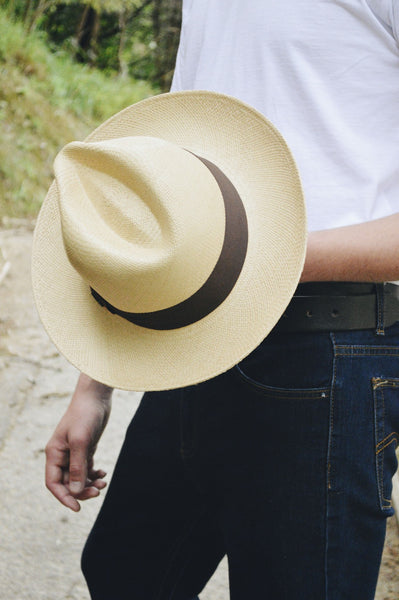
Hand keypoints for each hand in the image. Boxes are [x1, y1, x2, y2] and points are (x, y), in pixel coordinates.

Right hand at [45, 373, 112, 511]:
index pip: (53, 483)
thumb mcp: (81, 441)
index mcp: (54, 453)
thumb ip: (77, 467)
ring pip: (77, 477)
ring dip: (89, 483)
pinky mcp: (85, 448)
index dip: (64, 497)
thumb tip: (74, 491)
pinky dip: (94, 474)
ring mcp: (73, 452)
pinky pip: (86, 469)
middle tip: (99, 491)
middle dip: (81, 490)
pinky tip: (103, 473)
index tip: (78, 508)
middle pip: (67, 483)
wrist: (96, 396)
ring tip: (104, 482)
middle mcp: (61, 454)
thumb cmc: (85, 415)